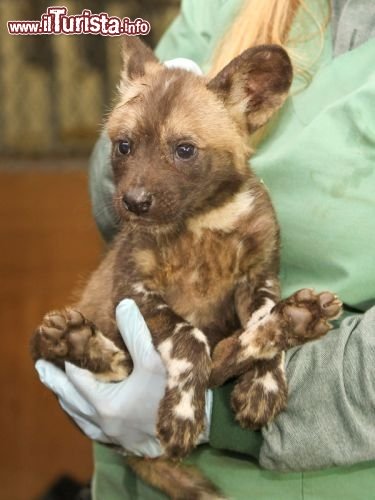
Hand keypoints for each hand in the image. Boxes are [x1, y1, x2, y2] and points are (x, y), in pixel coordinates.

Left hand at [35, 299, 211, 456]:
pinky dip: (79, 414)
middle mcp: (99, 421)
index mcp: (103, 403)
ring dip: (65, 397)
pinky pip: (87, 427)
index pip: (76, 376)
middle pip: (68, 397)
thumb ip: (136, 334)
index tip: (65, 344)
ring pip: (76, 414)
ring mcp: (106, 434)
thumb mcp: (154, 363)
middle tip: (40, 365)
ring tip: (57, 385)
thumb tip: (124, 305)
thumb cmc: (168, 398)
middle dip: (54, 380)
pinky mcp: (115, 441)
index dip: (70, 359)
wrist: (185, 436)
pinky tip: (80, 409)